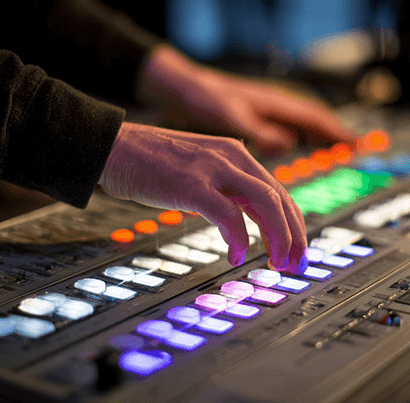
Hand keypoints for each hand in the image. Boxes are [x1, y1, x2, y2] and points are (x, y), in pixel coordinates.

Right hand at [98, 122, 307, 273]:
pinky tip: (237, 255)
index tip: (296, 251)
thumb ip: (224, 188)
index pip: (279, 191)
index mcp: (236, 154)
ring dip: (279, 237)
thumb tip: (246, 221)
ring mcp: (213, 169)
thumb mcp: (200, 169)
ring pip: (266, 203)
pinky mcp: (192, 184)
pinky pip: (228, 214)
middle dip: (295, 236)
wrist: (112, 145)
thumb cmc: (150, 162)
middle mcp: (231, 157)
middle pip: (281, 198)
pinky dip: (238, 238)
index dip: (294, 224)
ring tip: (277, 263)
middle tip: (296, 265)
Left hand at [138, 45, 356, 155]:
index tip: (357, 142)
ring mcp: (268, 108)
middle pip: (315, 118)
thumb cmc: (207, 98)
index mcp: (275, 104)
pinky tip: (298, 145)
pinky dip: (301, 134)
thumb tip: (288, 144)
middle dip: (336, 131)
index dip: (337, 130)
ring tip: (336, 147)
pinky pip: (289, 125)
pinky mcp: (258, 114)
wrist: (186, 86)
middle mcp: (276, 104)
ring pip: (303, 121)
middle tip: (356, 146)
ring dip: (320, 133)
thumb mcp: (233, 117)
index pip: (315, 118)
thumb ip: (261, 132)